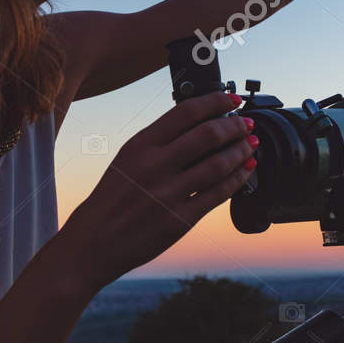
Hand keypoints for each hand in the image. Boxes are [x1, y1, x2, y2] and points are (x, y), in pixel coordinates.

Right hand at [60, 90, 254, 290]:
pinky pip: (218, 195)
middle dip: (235, 126)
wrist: (92, 242)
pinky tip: (245, 171)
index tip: (232, 99)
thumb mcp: (127, 160)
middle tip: (247, 124)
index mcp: (140, 146)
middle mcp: (155, 166)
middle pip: (208, 135)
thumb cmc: (111, 199)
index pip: (186, 112)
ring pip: (219, 164)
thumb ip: (158, 143)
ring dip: (241, 151)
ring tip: (250, 145)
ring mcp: (168, 194)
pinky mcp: (180, 220)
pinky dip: (237, 179)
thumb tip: (199, 125)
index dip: (216, 101)